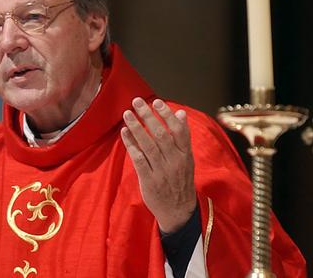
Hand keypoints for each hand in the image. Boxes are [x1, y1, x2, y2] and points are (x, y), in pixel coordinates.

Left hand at [120, 97, 196, 233]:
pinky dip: (131, 145)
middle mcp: (175, 161)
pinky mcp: (149, 180)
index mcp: (185, 155)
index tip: (156, 102)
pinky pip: (139, 159)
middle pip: (161, 135)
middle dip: (148, 116)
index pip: (178, 130)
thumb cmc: (180, 181)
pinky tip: (124, 133)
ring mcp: (162, 171)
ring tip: (127, 113)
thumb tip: (180, 113)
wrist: (179, 212)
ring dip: (137, 127)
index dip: (166, 115)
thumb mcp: (187, 159)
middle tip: (137, 101)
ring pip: (148, 145)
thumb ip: (182, 137)